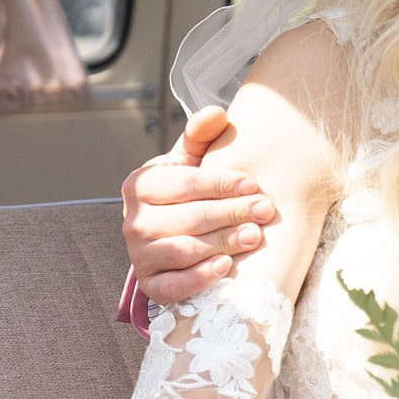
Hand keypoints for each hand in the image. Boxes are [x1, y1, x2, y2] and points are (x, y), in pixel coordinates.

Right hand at [121, 106, 273, 301]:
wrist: (170, 236)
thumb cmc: (186, 193)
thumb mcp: (190, 162)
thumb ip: (201, 137)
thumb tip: (216, 113)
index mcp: (141, 185)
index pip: (185, 184)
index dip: (221, 184)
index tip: (253, 185)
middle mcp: (133, 221)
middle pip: (189, 218)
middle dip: (232, 213)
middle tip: (265, 211)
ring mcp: (139, 255)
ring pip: (184, 250)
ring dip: (223, 243)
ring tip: (254, 236)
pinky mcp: (150, 284)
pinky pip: (173, 286)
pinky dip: (200, 278)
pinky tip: (226, 267)